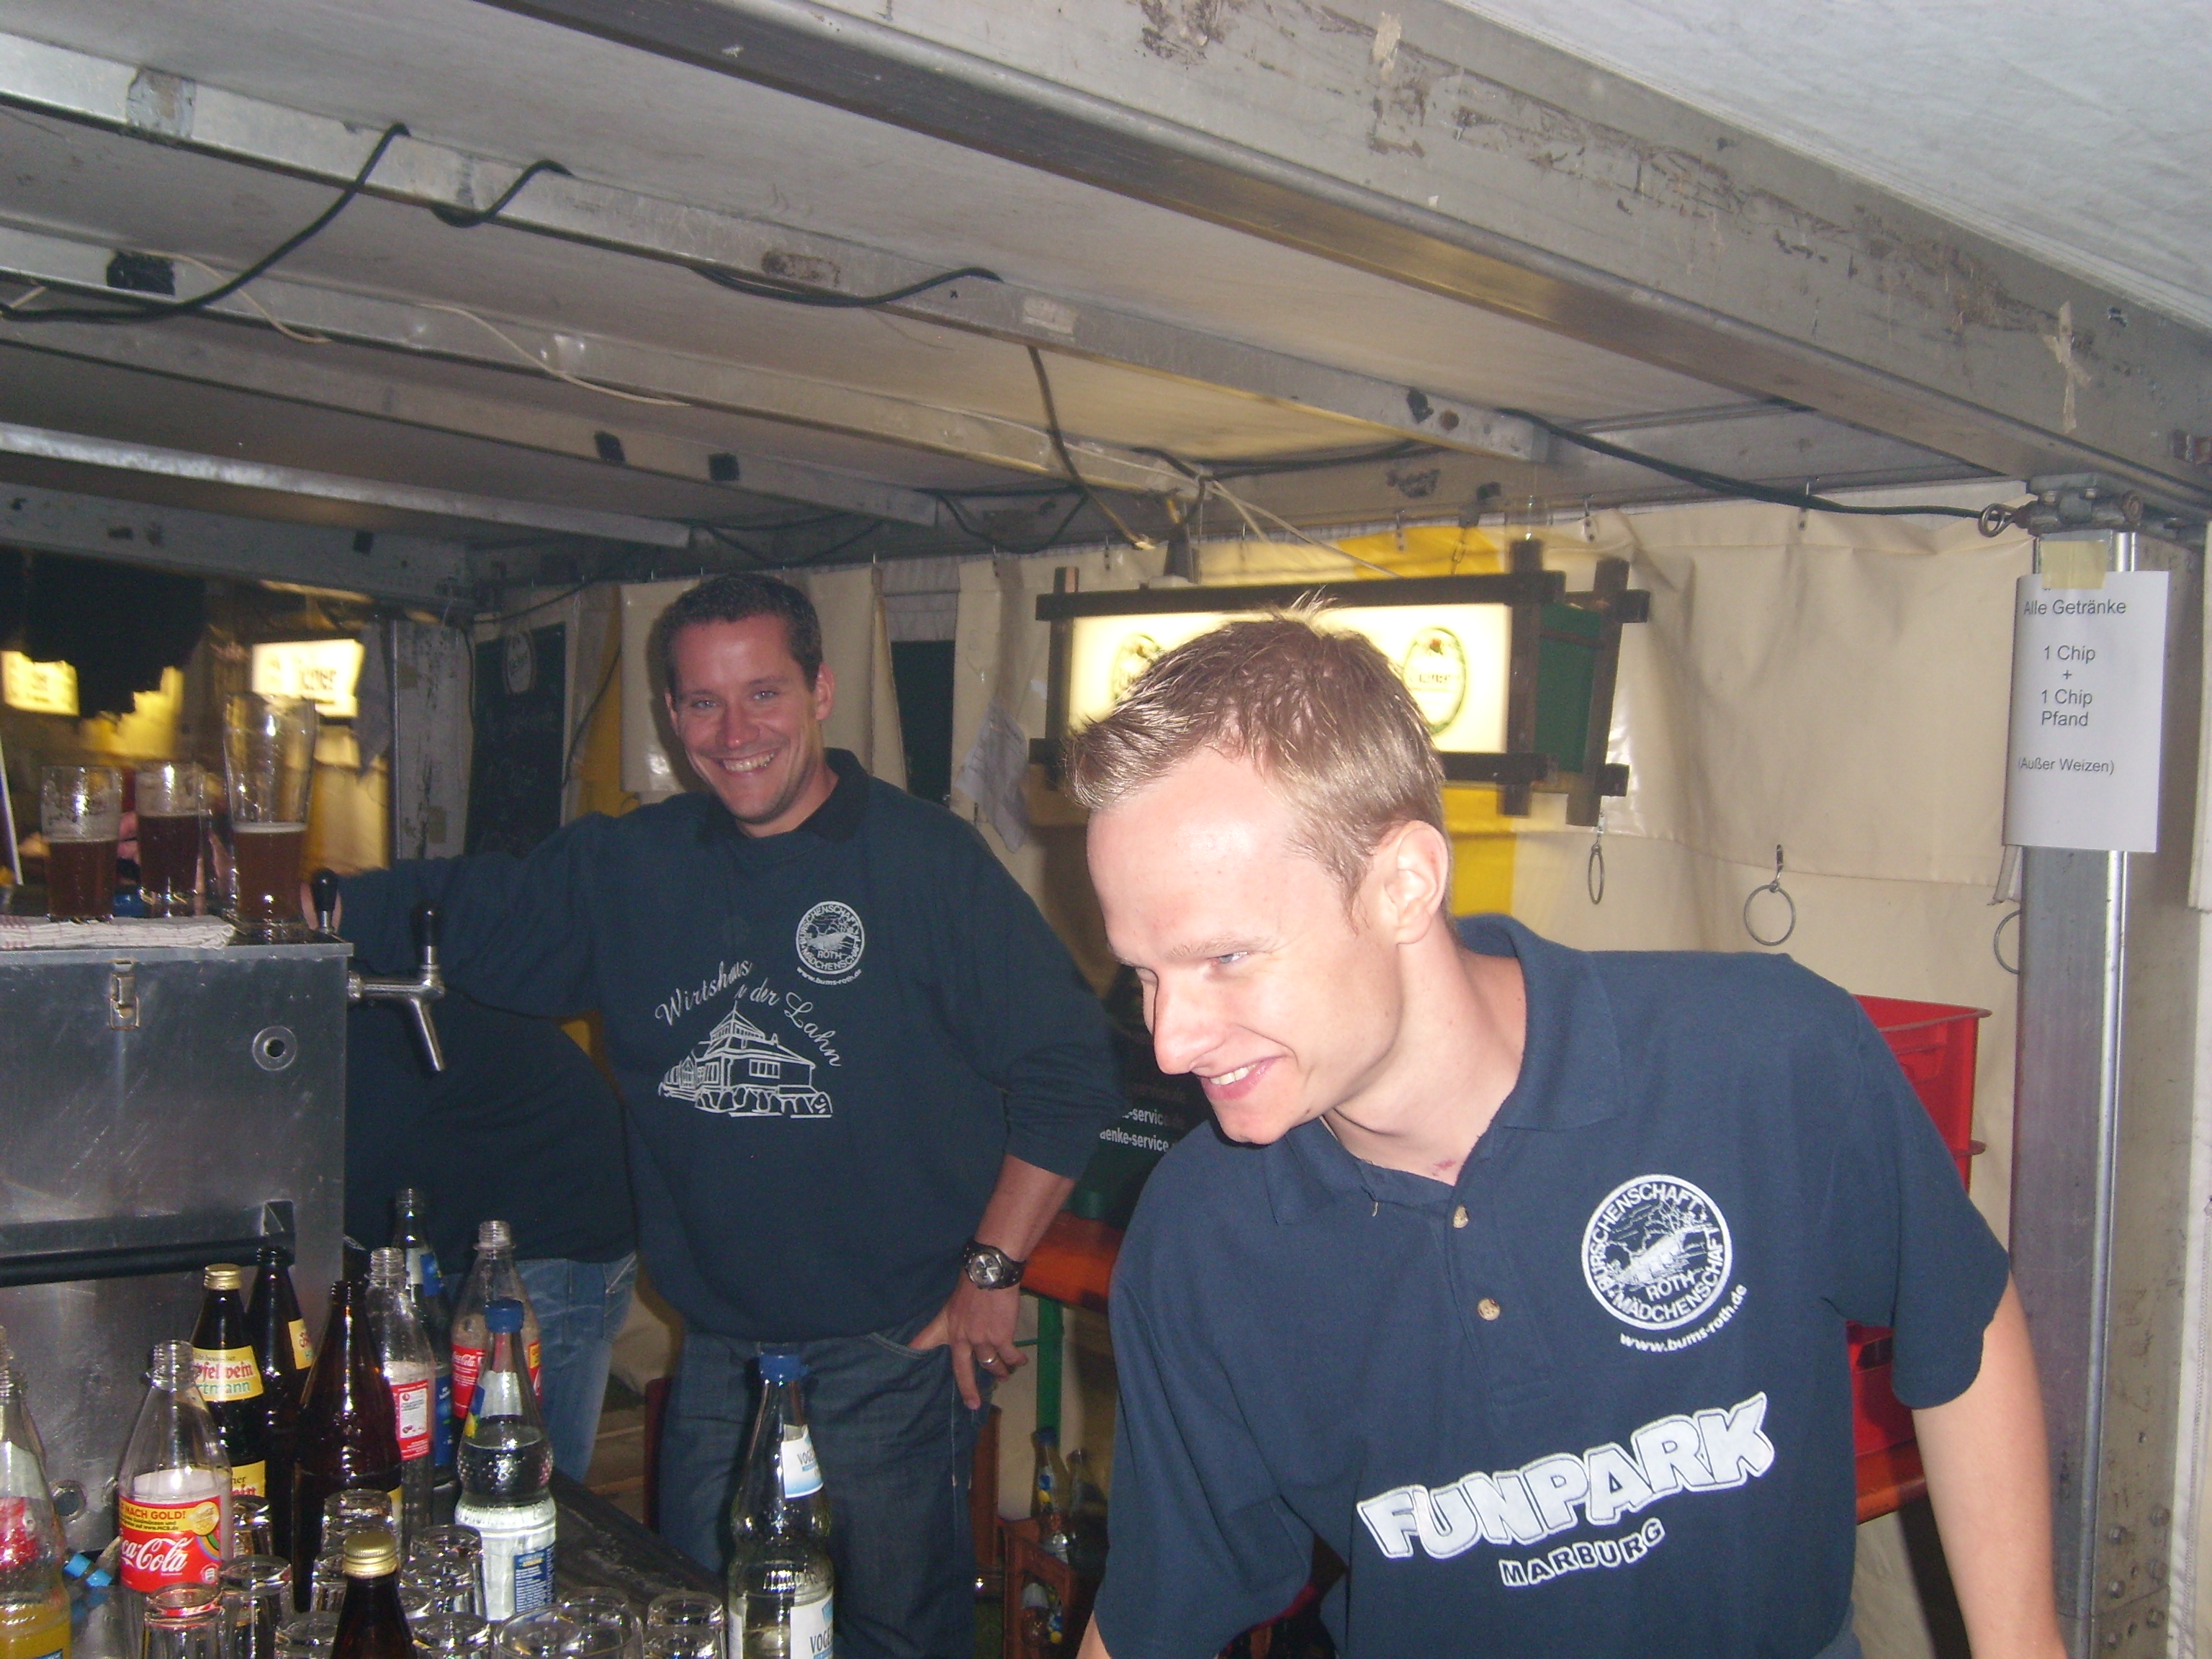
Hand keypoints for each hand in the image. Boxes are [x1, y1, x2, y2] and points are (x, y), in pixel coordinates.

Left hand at [911, 1279, 1024, 1408]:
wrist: (990, 1273)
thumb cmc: (972, 1281)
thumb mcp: (953, 1301)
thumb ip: (954, 1319)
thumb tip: (958, 1326)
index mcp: (947, 1326)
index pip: (925, 1342)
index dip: (917, 1351)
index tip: (911, 1359)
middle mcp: (961, 1338)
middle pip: (963, 1371)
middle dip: (968, 1389)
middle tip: (973, 1404)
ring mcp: (981, 1340)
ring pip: (991, 1364)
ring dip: (1000, 1372)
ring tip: (1005, 1376)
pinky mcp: (1000, 1338)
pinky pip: (1010, 1357)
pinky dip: (1016, 1360)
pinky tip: (1020, 1362)